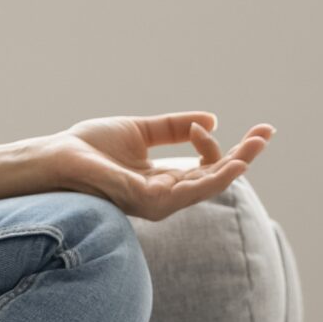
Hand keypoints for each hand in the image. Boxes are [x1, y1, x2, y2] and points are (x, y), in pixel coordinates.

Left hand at [30, 111, 273, 222]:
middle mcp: (165, 195)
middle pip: (216, 179)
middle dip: (244, 156)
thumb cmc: (89, 148)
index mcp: (163, 180)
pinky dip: (214, 176)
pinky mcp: (148, 201)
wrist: (55, 158)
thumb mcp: (139, 131)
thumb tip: (209, 119)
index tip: (202, 123)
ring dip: (237, 165)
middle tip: (267, 132)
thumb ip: (172, 127)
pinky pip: (190, 192)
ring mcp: (158, 202)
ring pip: (209, 186)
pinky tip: (233, 163)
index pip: (204, 168)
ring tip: (256, 144)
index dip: (216, 147)